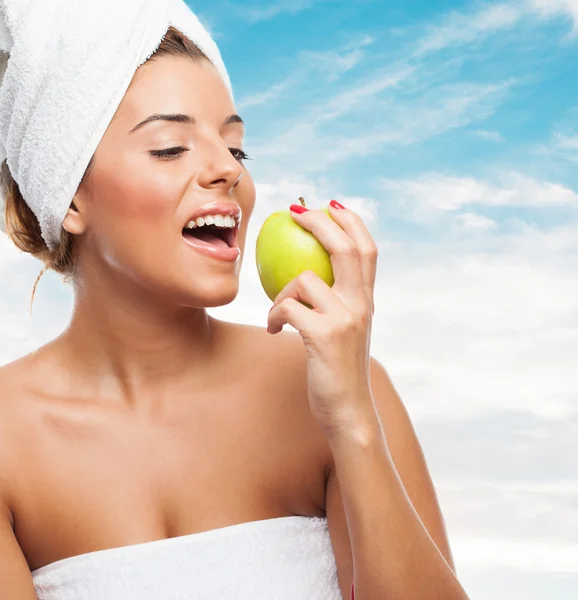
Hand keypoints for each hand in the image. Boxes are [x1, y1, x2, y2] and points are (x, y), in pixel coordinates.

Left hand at [267, 200, 378, 434]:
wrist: (349, 411)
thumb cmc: (339, 370)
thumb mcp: (348, 331)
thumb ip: (340, 304)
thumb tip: (315, 279)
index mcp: (367, 301)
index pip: (367, 249)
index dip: (352, 222)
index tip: (332, 205)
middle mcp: (362, 305)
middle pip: (345, 248)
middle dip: (320, 221)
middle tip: (294, 211)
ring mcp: (345, 319)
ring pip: (304, 280)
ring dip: (281, 293)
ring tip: (277, 314)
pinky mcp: (324, 335)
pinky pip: (287, 308)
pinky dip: (274, 316)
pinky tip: (275, 331)